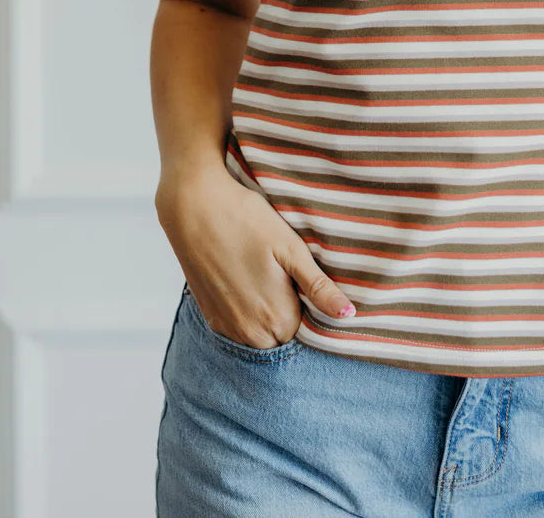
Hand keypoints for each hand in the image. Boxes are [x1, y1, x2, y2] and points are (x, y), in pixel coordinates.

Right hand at [155, 164, 356, 348]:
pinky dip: (246, 311)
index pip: (309, 331)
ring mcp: (226, 326)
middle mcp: (250, 333)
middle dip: (290, 313)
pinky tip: (245, 278)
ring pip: (260, 334)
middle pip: (284, 335)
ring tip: (266, 274)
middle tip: (285, 273)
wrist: (194, 207)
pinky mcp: (209, 315)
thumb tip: (349, 315)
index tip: (305, 280)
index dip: (311, 306)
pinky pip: (238, 327)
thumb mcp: (291, 249)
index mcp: (277, 319)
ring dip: (267, 314)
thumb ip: (319, 288)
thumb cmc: (247, 221)